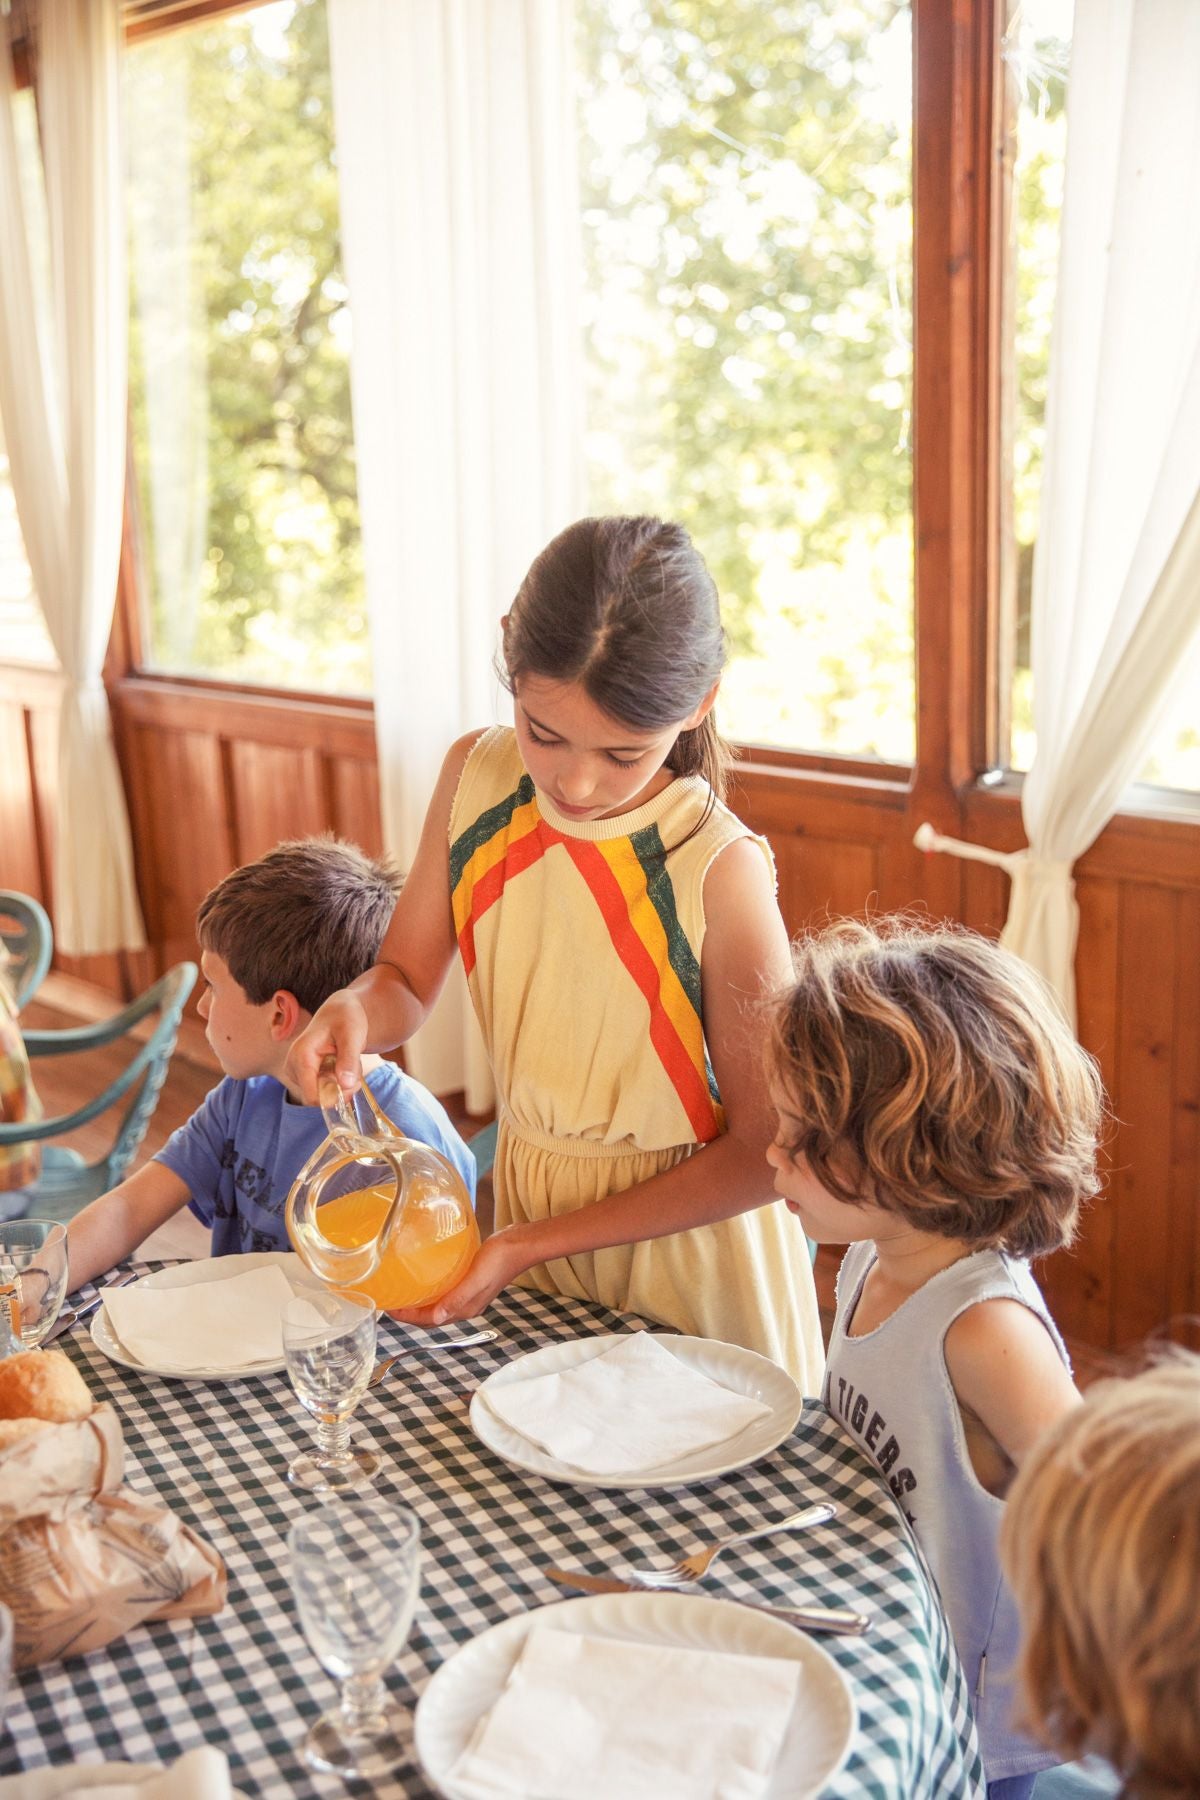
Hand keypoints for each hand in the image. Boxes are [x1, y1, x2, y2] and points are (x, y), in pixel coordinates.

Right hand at [286, 990, 369, 1103]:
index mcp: (301, 1056)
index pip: (312, 1097)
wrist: (339, 1011)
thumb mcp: (352, 1034)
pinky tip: (342, 1065)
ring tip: (348, 1062)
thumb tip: (346, 1084)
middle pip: (319, 1098)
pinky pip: (322, 1090)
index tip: (355, 1083)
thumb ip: (349, 1059)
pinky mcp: (302, 1075)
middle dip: (341, 1089)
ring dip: (341, 1085)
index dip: (336, 1097)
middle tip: (356, 1071)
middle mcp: (293, 1066)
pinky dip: (337, 1082)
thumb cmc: (345, 1018)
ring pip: (322, 1095)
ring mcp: (296, 1072)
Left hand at [386, 1230, 531, 1326]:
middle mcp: (466, 1305)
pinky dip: (432, 1290)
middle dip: (410, 1313)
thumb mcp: (476, 1278)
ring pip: (438, 1304)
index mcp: (466, 1308)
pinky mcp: (471, 1280)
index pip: (431, 1320)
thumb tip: (437, 1317)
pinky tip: (426, 1278)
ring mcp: (469, 1293)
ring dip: (420, 1303)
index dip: (408, 1318)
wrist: (520, 1244)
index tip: (389, 1309)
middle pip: (432, 1316)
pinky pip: (446, 1291)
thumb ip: (457, 1298)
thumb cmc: (500, 1259)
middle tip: (391, 1301)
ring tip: (403, 1291)